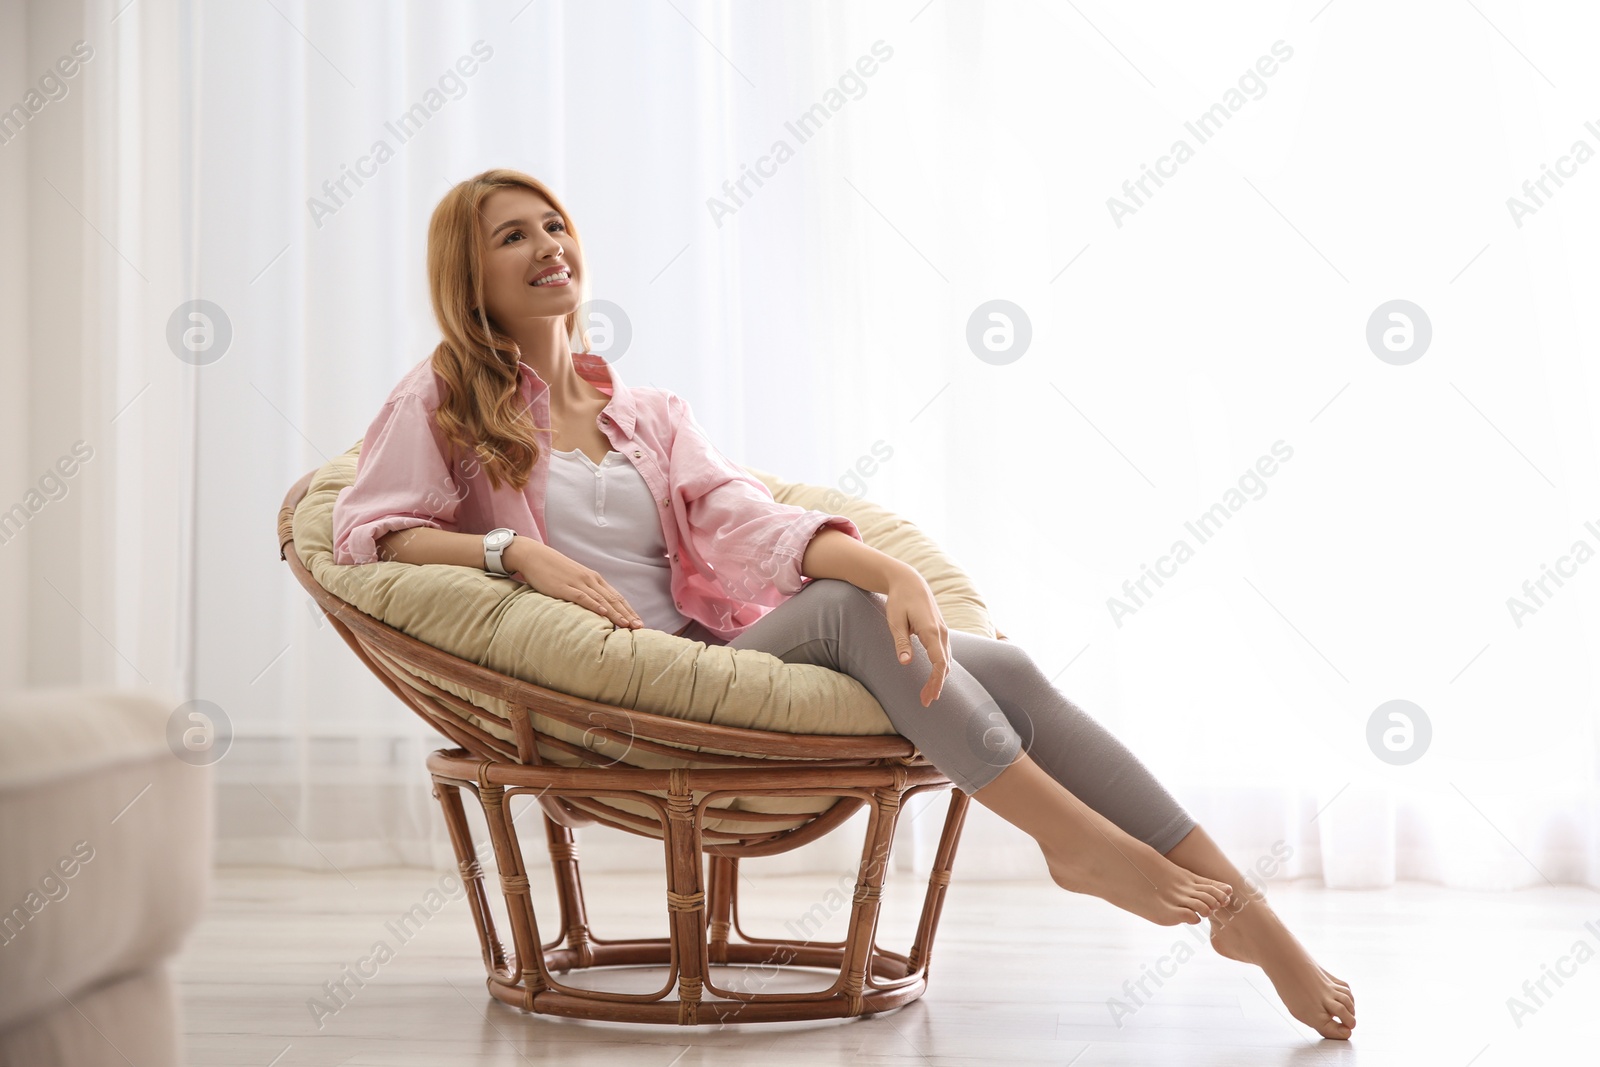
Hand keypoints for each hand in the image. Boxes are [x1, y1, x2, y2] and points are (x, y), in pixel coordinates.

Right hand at [506, 537, 643, 629]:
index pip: (616, 597)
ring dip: (615, 613)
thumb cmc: (555, 570)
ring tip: (627, 625)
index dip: (629, 610)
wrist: (535, 556)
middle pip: (613, 600)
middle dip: (627, 614)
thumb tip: (597, 607)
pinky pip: (582, 597)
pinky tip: (603, 612)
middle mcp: (590, 580)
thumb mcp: (575, 580)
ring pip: (601, 600)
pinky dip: (594, 605)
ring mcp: (578, 583)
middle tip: (640, 627)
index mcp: (594, 579)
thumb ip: (587, 592)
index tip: (639, 623)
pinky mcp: (565, 587)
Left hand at [884, 566, 949, 706]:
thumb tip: (905, 663)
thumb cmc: (899, 600)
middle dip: (936, 684)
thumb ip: (901, 642)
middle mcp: (941, 632)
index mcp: (930, 630)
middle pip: (944, 664)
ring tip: (928, 694)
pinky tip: (934, 677)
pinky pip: (944, 653)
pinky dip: (941, 668)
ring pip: (946, 660)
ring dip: (939, 678)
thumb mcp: (895, 620)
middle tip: (925, 702)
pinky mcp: (940, 631)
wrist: (910, 581)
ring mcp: (943, 631)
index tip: (930, 696)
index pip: (939, 662)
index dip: (936, 681)